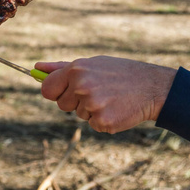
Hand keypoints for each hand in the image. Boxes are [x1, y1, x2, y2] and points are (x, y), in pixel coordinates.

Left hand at [35, 56, 176, 133]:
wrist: (152, 87)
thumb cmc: (118, 73)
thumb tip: (36, 67)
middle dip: (74, 101)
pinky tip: (115, 108)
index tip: (62, 92)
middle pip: (61, 105)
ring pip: (78, 114)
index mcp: (76, 70)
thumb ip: (61, 68)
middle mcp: (81, 87)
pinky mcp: (102, 122)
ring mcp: (92, 106)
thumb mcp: (91, 64)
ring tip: (109, 98)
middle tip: (96, 92)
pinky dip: (102, 120)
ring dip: (90, 110)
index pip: (47, 89)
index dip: (54, 92)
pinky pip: (92, 125)